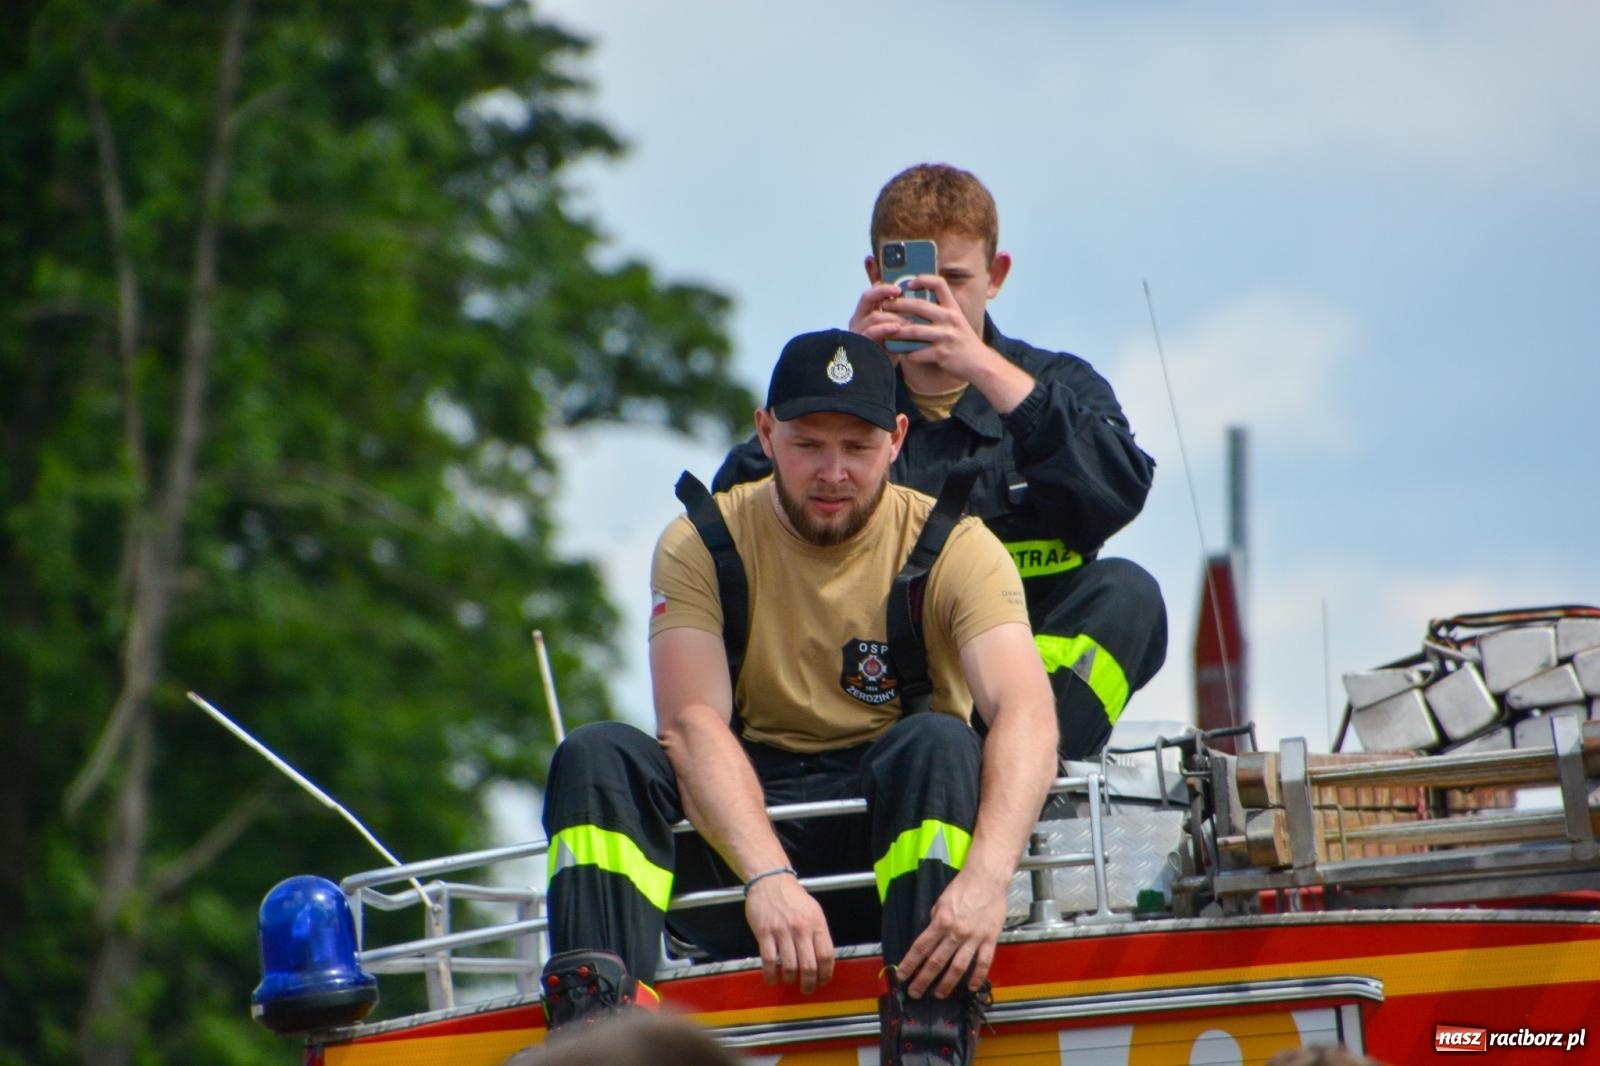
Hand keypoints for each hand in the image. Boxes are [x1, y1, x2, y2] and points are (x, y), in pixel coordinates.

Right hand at [744, 873, 835, 993]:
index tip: (823, 981)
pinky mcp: (764, 933)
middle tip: (807, 990)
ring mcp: (782, 931)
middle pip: (809, 965)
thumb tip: (823, 959)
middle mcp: (801, 928)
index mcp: (817, 923)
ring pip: (790, 966)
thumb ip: (819, 933)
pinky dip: (771, 975)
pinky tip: (772, 978)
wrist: (770, 880)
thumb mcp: (814, 911)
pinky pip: (769, 961)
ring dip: (790, 980)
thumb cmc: (793, 897)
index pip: (826, 955)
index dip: (826, 974)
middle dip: (809, 983)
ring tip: (789, 981)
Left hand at [849, 277, 993, 383]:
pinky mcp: (942, 354)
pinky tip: (902, 353)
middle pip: (920, 306)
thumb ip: (940, 311)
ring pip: (915, 331)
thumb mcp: (956, 320)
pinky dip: (908, 353)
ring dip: (898, 331)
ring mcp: (946, 336)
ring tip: (886, 330)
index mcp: (953, 308)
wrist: (979, 363)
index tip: (909, 283)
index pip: (939, 284)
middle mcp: (950, 319)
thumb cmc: (963, 341)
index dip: (923, 280)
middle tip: (885, 306)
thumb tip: (916, 304)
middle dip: (899, 305)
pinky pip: (918, 352)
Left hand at [895, 867, 1007, 998]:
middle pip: (936, 961)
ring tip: (939, 994)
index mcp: (941, 921)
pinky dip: (977, 977)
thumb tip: (930, 936)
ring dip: (947, 984)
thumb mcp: (941, 901)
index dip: (910, 964)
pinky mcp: (989, 939)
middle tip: (915, 992)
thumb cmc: (963, 887)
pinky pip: (983, 963)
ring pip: (958, 967)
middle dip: (923, 979)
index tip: (902, 975)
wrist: (987, 878)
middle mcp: (956, 932)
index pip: (921, 947)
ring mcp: (974, 938)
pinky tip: (971, 987)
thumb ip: (935, 920)